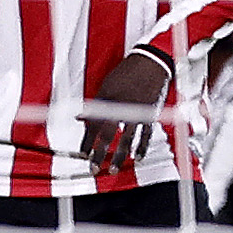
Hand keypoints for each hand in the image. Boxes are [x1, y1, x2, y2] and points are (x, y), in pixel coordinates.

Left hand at [78, 50, 172, 177]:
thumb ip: (94, 104)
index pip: (93, 126)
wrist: (151, 63)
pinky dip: (142, 147)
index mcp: (108, 101)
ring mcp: (137, 113)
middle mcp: (122, 109)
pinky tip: (138, 157)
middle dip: (100, 154)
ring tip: (114, 169)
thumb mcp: (105, 85)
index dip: (87, 142)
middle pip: (108, 136)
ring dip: (120, 156)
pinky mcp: (150, 114)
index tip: (83, 154)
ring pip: (127, 139)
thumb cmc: (126, 72)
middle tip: (93, 168)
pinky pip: (146, 135)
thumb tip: (80, 117)